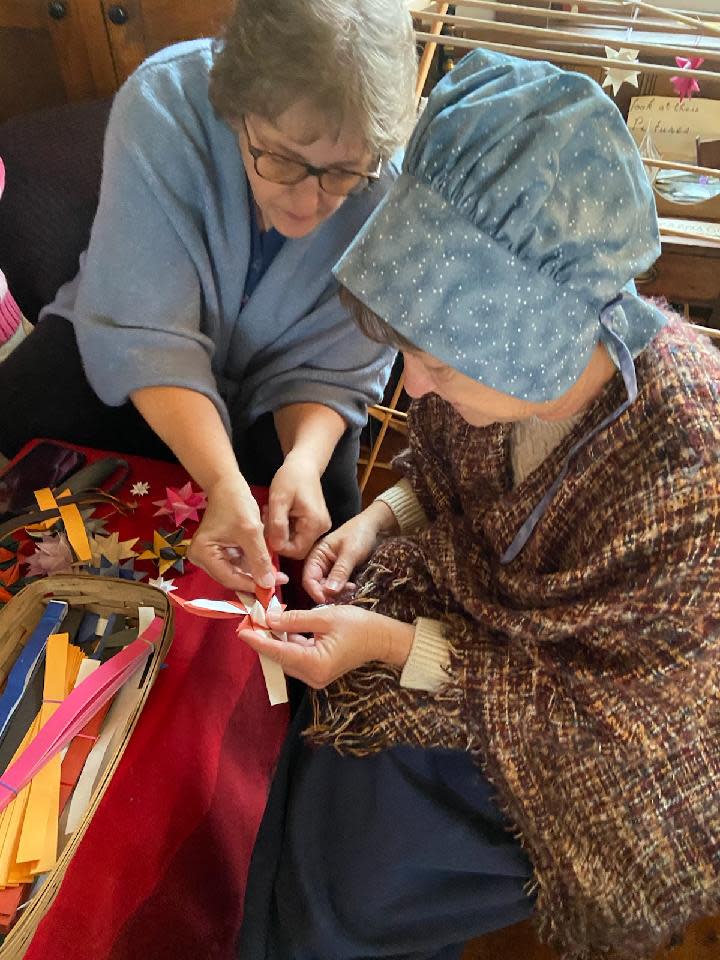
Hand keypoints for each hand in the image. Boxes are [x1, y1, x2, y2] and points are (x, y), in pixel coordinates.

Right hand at [188, 474, 283, 591]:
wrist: (228, 484)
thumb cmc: (236, 504)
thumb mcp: (251, 532)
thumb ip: (259, 559)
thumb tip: (268, 584)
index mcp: (203, 553)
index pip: (229, 578)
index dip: (252, 584)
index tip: (273, 587)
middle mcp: (201, 558)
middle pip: (232, 577)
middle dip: (255, 578)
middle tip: (278, 579)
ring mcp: (209, 555)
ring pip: (237, 571)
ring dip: (256, 571)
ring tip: (277, 571)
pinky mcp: (219, 551)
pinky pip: (237, 563)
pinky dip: (252, 562)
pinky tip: (268, 561)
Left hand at [237, 605, 414, 687]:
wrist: (382, 638)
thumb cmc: (358, 625)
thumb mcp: (324, 616)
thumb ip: (294, 619)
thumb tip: (268, 619)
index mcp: (315, 664)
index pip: (278, 652)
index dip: (258, 640)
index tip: (241, 630)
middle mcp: (313, 676)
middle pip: (280, 657)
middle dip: (265, 638)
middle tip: (252, 618)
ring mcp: (316, 676)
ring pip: (286, 657)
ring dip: (275, 640)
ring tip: (264, 620)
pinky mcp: (318, 672)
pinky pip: (296, 657)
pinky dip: (287, 643)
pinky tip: (281, 628)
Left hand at [265, 451, 330, 559]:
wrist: (304, 465)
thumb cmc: (291, 478)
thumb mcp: (279, 500)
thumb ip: (277, 524)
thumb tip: (275, 546)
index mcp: (314, 524)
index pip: (296, 551)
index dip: (278, 545)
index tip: (266, 529)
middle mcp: (321, 528)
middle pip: (296, 548)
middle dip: (278, 538)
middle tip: (267, 519)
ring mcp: (319, 526)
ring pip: (295, 541)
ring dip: (280, 532)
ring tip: (272, 513)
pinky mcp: (315, 523)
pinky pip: (298, 534)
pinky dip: (285, 527)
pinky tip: (279, 513)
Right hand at [302, 500, 398, 603]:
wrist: (375, 527)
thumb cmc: (360, 534)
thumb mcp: (350, 553)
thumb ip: (340, 572)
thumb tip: (329, 592)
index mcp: (316, 555)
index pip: (308, 579)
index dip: (316, 592)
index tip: (328, 601)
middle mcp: (320, 564)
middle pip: (317, 586)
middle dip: (329, 594)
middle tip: (346, 593)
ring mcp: (330, 570)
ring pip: (328, 589)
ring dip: (338, 593)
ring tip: (352, 588)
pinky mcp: (340, 574)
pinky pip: (338, 587)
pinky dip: (343, 591)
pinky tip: (353, 588)